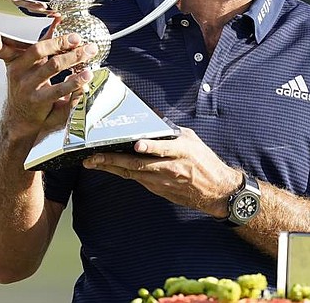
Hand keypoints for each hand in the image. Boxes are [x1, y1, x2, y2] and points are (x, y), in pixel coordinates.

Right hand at [0, 26, 97, 143]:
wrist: (18, 119)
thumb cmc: (26, 87)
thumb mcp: (29, 65)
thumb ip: (45, 44)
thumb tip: (58, 20)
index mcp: (18, 61)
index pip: (34, 45)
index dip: (48, 36)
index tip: (64, 27)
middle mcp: (20, 72)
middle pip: (42, 52)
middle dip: (63, 44)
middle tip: (81, 41)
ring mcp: (28, 86)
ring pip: (52, 68)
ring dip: (73, 60)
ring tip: (88, 57)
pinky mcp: (38, 101)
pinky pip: (59, 90)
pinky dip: (74, 82)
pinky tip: (85, 78)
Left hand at [82, 127, 240, 216]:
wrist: (216, 191)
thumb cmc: (204, 162)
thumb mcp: (192, 140)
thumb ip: (172, 131)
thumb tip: (154, 118)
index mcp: (182, 152)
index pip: (164, 149)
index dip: (150, 147)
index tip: (136, 145)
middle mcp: (170, 168)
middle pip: (139, 164)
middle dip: (114, 160)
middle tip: (94, 156)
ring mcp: (163, 181)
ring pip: (132, 174)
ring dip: (111, 168)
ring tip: (93, 162)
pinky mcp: (158, 190)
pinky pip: (136, 179)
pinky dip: (122, 172)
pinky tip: (108, 167)